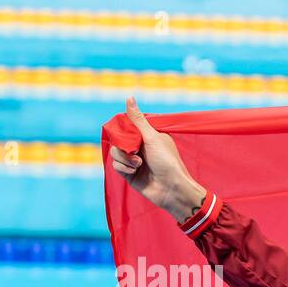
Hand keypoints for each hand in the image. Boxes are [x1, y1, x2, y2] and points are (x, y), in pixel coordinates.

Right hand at [108, 97, 206, 222]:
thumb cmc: (167, 162)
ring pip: (115, 152)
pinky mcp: (129, 173)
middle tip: (135, 151)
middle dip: (124, 146)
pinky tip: (135, 172)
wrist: (171, 189)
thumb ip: (138, 119)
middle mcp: (140, 146)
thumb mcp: (152, 137)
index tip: (129, 134)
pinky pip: (116, 165)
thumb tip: (129, 97)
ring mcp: (134, 160)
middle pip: (118, 139)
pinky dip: (124, 168)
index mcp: (148, 135)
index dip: (124, 129)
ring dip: (125, 158)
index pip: (127, 126)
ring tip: (139, 164)